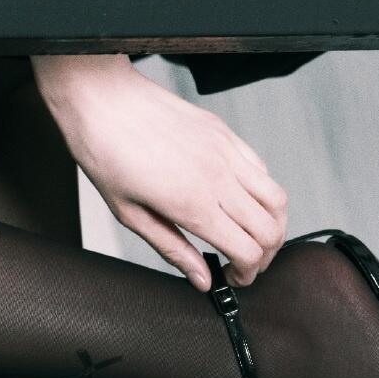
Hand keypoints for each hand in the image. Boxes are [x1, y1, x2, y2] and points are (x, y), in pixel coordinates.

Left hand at [33, 51, 287, 286]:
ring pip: (277, 198)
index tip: (234, 278)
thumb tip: (201, 278)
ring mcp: (225, 151)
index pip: (247, 251)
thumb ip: (172, 248)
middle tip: (245, 264)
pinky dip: (262, 191)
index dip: (247, 274)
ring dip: (272, 225)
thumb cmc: (104, 151)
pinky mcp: (224, 133)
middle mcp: (218, 177)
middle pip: (270, 229)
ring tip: (251, 235)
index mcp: (192, 203)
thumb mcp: (129, 214)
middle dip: (265, 256)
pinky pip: (261, 167)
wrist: (101, 99)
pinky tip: (240, 199)